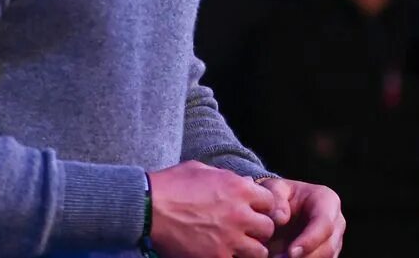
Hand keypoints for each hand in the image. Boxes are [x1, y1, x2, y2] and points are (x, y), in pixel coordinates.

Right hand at [149, 161, 277, 257]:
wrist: (148, 208)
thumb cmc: (172, 184)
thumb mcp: (202, 170)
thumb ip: (228, 177)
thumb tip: (245, 182)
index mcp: (239, 188)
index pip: (270, 202)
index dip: (261, 207)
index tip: (252, 211)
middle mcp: (240, 214)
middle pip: (268, 228)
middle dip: (259, 230)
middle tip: (246, 231)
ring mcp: (230, 239)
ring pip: (260, 252)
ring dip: (250, 249)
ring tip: (237, 246)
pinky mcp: (217, 257)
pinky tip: (221, 253)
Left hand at [257, 178, 343, 257]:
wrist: (282, 209)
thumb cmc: (280, 197)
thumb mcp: (274, 188)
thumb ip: (276, 196)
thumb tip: (280, 217)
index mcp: (327, 200)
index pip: (324, 224)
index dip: (309, 240)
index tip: (290, 252)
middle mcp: (336, 222)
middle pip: (328, 248)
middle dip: (306, 257)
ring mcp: (335, 241)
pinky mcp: (328, 255)